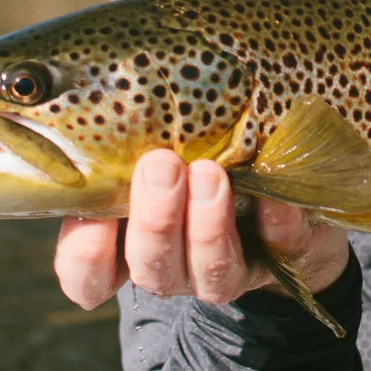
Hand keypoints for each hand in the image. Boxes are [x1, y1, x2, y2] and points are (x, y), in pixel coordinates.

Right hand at [53, 150, 350, 310]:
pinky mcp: (284, 258)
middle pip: (152, 265)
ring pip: (211, 268)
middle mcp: (176, 267)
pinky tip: (273, 194)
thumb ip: (128, 141)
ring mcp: (229, 270)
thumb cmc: (194, 162)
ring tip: (210, 173)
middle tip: (161, 166)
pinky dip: (276, 220)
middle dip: (154, 219)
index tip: (92, 215)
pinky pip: (280, 245)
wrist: (284, 202)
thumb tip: (102, 94)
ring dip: (208, 225)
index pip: (90, 276)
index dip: (86, 255)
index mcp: (131, 248)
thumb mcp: (154, 154)